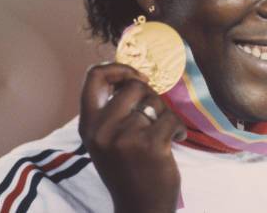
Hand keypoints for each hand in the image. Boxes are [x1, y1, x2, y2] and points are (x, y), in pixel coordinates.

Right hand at [79, 63, 186, 212]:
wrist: (140, 208)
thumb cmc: (127, 169)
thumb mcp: (106, 139)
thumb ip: (111, 110)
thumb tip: (131, 75)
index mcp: (88, 125)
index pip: (94, 77)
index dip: (118, 68)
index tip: (136, 78)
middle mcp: (102, 130)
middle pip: (133, 86)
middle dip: (151, 96)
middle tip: (154, 116)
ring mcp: (125, 138)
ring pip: (155, 102)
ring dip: (165, 115)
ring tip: (162, 134)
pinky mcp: (150, 145)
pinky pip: (171, 118)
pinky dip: (178, 128)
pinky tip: (174, 141)